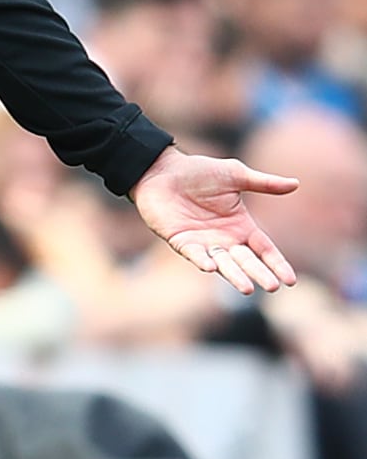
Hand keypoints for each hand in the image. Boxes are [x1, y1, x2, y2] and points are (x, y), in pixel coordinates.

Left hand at [130, 146, 298, 294]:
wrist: (161, 169)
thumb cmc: (198, 171)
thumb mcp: (235, 175)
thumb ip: (264, 183)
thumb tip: (296, 183)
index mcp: (241, 226)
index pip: (264, 249)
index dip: (277, 264)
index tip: (290, 281)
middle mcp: (225, 239)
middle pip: (246, 261)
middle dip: (259, 274)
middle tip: (272, 287)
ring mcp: (203, 242)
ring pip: (223, 263)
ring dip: (234, 275)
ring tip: (247, 289)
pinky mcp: (181, 241)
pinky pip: (194, 254)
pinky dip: (202, 260)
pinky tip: (210, 267)